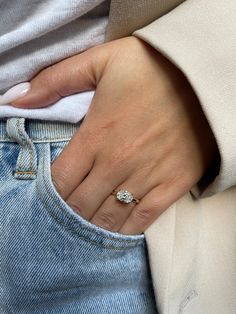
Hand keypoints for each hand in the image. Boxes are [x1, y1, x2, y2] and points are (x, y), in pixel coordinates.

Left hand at [12, 36, 217, 233]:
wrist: (201, 77)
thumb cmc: (150, 68)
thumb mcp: (100, 61)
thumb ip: (55, 80)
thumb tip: (16, 100)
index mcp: (96, 135)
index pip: (60, 180)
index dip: (50, 193)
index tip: (49, 196)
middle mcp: (117, 162)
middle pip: (80, 204)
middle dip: (69, 212)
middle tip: (66, 214)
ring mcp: (146, 176)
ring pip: (108, 216)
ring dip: (92, 225)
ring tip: (85, 226)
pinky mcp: (172, 184)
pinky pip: (143, 218)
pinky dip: (125, 229)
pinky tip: (116, 230)